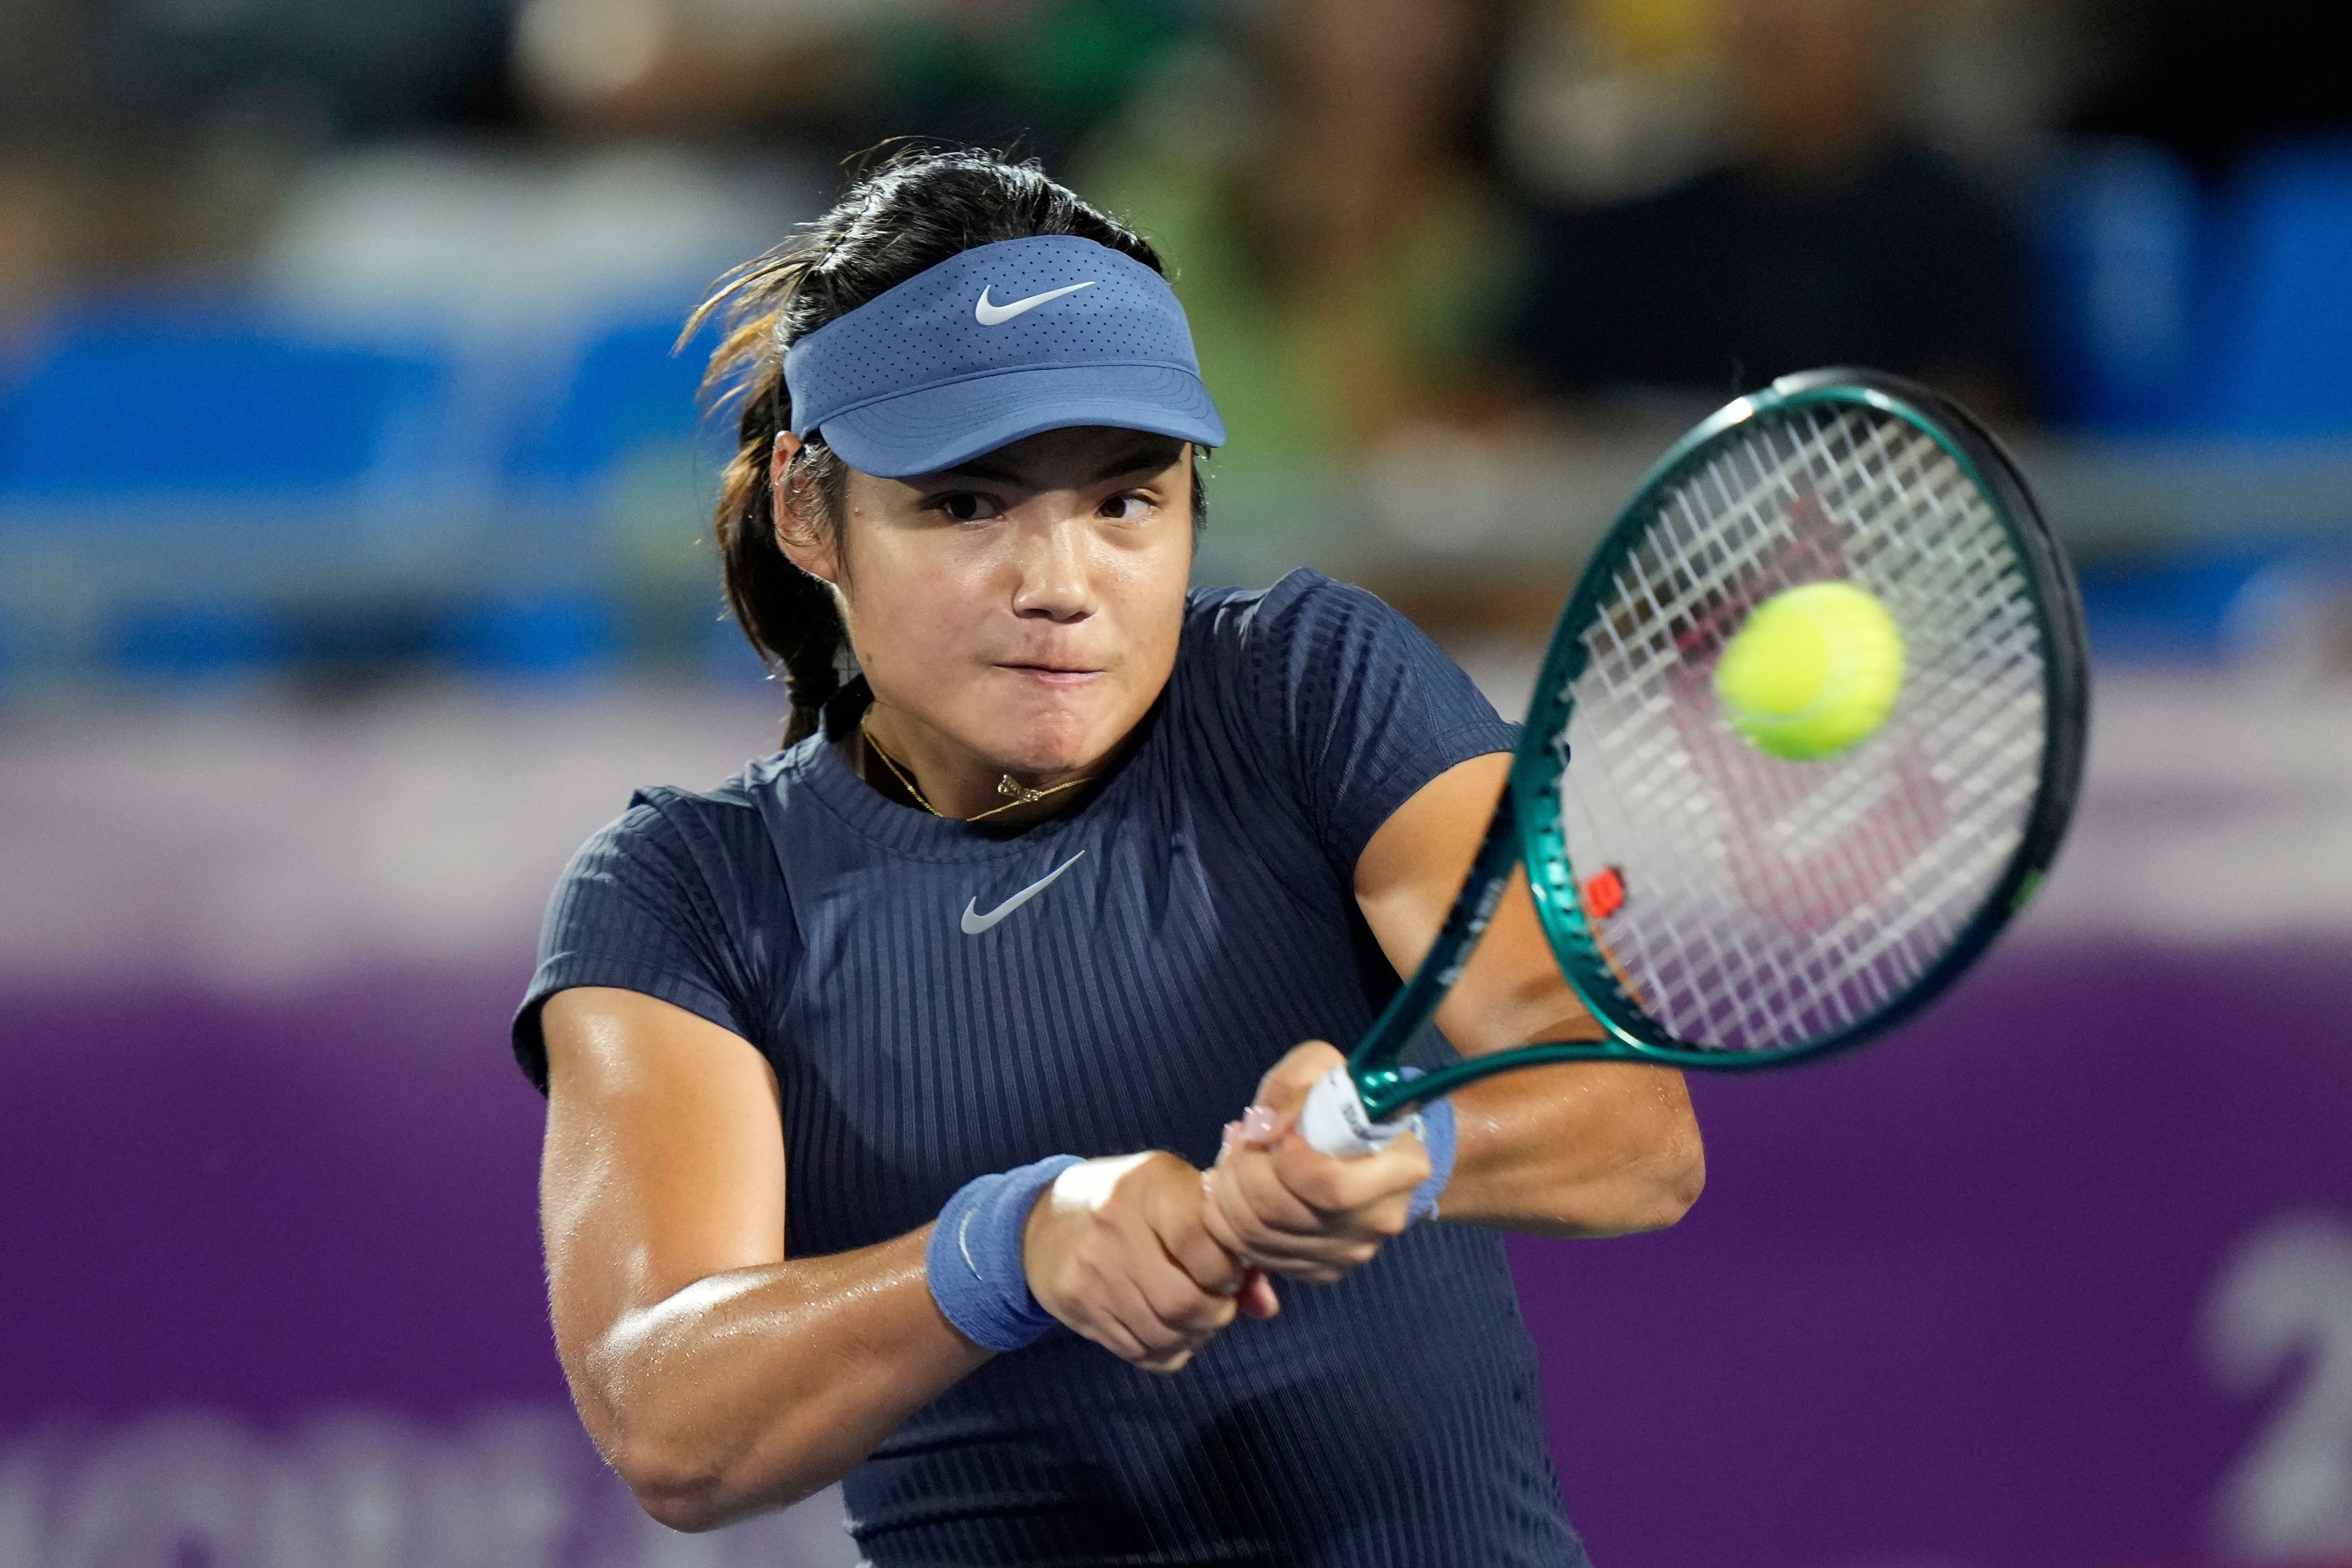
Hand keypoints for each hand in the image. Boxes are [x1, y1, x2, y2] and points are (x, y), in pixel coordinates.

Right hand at [1023, 1151, 1279, 1372]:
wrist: (1045, 1219)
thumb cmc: (1132, 1203)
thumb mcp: (1178, 1197)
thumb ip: (1227, 1243)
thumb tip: (1267, 1306)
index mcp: (1150, 1183)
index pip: (1205, 1242)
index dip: (1230, 1270)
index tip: (1231, 1272)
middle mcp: (1115, 1222)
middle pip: (1185, 1301)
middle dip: (1216, 1313)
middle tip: (1218, 1303)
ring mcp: (1091, 1268)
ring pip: (1163, 1334)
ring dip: (1193, 1336)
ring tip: (1195, 1318)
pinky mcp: (1076, 1305)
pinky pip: (1137, 1351)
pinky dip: (1165, 1350)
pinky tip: (1167, 1329)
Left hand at [1201, 1041, 1429, 1284]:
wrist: (1371, 1147)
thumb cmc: (1347, 1100)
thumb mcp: (1325, 1069)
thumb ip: (1291, 1085)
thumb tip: (1262, 1128)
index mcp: (1400, 1168)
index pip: (1325, 1183)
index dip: (1279, 1156)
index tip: (1270, 1126)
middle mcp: (1378, 1220)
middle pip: (1280, 1211)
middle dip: (1242, 1169)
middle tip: (1240, 1138)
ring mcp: (1350, 1252)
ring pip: (1258, 1237)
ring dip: (1227, 1192)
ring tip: (1233, 1158)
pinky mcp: (1323, 1270)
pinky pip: (1256, 1255)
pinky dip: (1229, 1221)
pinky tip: (1235, 1189)